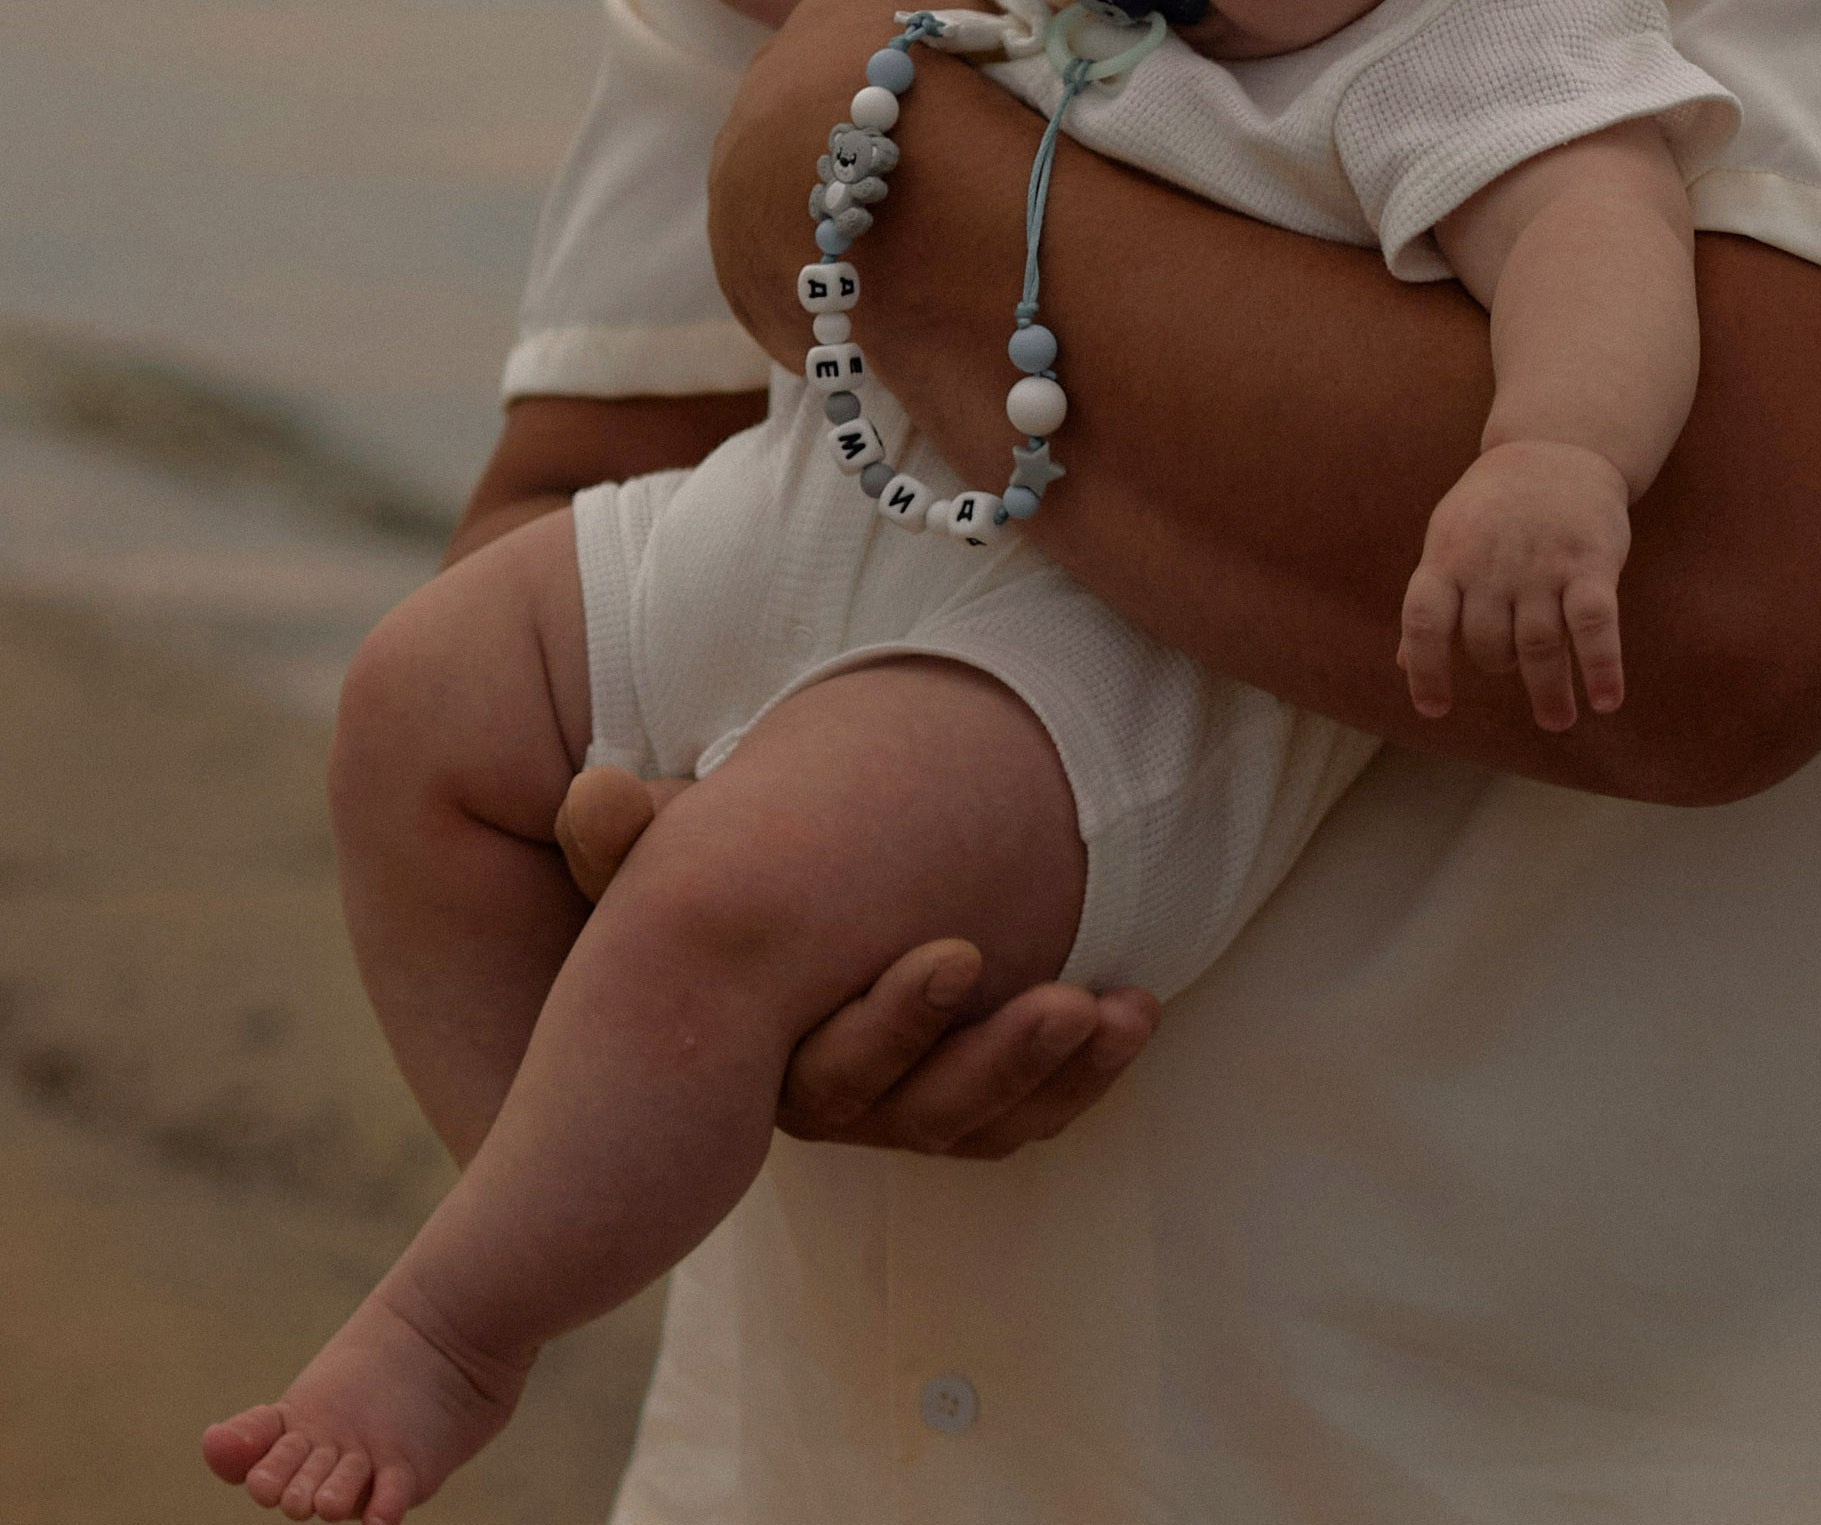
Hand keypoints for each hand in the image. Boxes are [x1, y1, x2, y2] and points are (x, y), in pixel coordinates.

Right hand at [553, 765, 1159, 1154]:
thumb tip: (594, 791)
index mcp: (767, 1056)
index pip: (832, 1073)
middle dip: (995, 1059)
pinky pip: (1027, 1116)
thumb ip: (624, 837)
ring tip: (1114, 1010)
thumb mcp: (663, 854)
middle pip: (919, 1112)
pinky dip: (1084, 1076)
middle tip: (1061, 1000)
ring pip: (982, 1122)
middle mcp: (837, 1096)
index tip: (959, 950)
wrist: (762, 891)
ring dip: (1053, 1070)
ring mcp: (904, 1102)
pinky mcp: (964, 1094)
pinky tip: (1132, 1012)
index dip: (896, 1023)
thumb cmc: (707, 876)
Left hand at [1399, 439, 1630, 732]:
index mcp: (1448, 556)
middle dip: (1499, 667)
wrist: (1557, 446)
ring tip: (1556, 720)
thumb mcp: (1449, 542)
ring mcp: (1541, 565)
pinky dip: (1601, 668)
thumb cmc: (1493, 508)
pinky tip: (1605, 701)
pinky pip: (1594, 626)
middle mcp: (1491, 564)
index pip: (1424, 621)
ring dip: (1549, 692)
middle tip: (1518, 672)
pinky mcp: (1591, 563)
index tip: (1434, 709)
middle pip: (1487, 642)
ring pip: (1539, 645)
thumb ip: (1433, 603)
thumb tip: (1403, 665)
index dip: (1425, 668)